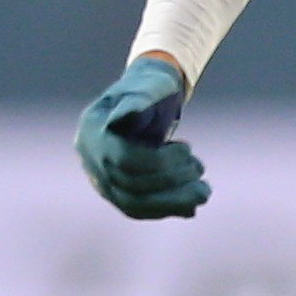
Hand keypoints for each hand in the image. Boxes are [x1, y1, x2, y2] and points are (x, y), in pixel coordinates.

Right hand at [76, 54, 208, 218]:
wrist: (147, 100)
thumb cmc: (150, 87)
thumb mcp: (148, 86)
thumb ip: (140, 100)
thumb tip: (131, 113)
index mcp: (92, 128)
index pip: (121, 159)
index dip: (159, 161)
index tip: (188, 148)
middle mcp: (91, 157)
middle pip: (128, 186)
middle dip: (171, 181)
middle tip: (200, 167)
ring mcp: (99, 177)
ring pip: (132, 204)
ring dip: (172, 202)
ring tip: (204, 191)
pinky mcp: (115, 192)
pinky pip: (138, 210)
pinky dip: (166, 209)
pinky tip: (191, 205)